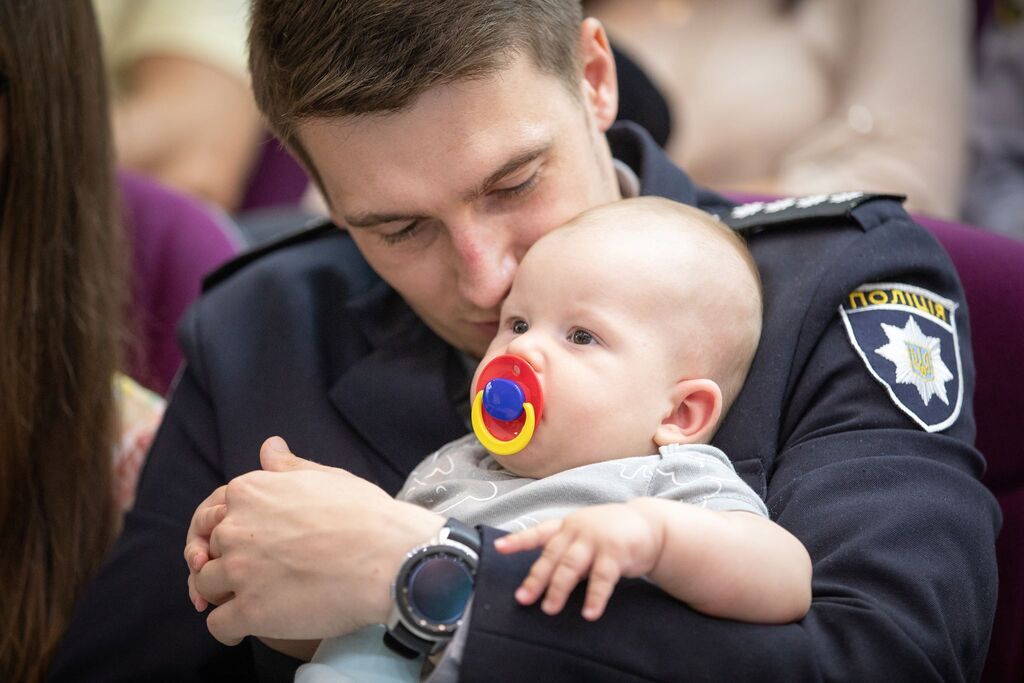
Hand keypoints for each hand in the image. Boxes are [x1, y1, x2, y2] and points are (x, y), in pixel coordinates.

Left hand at [190, 436, 444, 644]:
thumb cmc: (365, 515)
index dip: (229, 531)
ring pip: (206, 586)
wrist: (389, 558)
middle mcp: (236, 528)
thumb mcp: (326, 477)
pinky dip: (229, 628)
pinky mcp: (250, 611)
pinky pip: (218, 625)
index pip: (214, 513)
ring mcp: (240, 571)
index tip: (246, 544)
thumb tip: (269, 447)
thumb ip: (288, 467)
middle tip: (254, 574)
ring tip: (256, 599)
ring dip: (226, 594)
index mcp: (250, 492)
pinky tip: (248, 627)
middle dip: (226, 561)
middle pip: (209, 549)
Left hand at [494, 503, 660, 620]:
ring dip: (559, 588)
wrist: (649, 525)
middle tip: (523, 598)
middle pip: (552, 556)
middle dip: (536, 578)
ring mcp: (596, 540)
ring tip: (549, 608)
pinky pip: (602, 578)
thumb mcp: (584, 539)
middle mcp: (578, 530)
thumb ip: (566, 556)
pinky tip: (589, 613)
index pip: (538, 532)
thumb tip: (544, 583)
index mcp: (566, 526)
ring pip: (571, 566)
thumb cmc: (610, 535)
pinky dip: (595, 597)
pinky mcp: (616, 552)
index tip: (499, 548)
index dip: (518, 540)